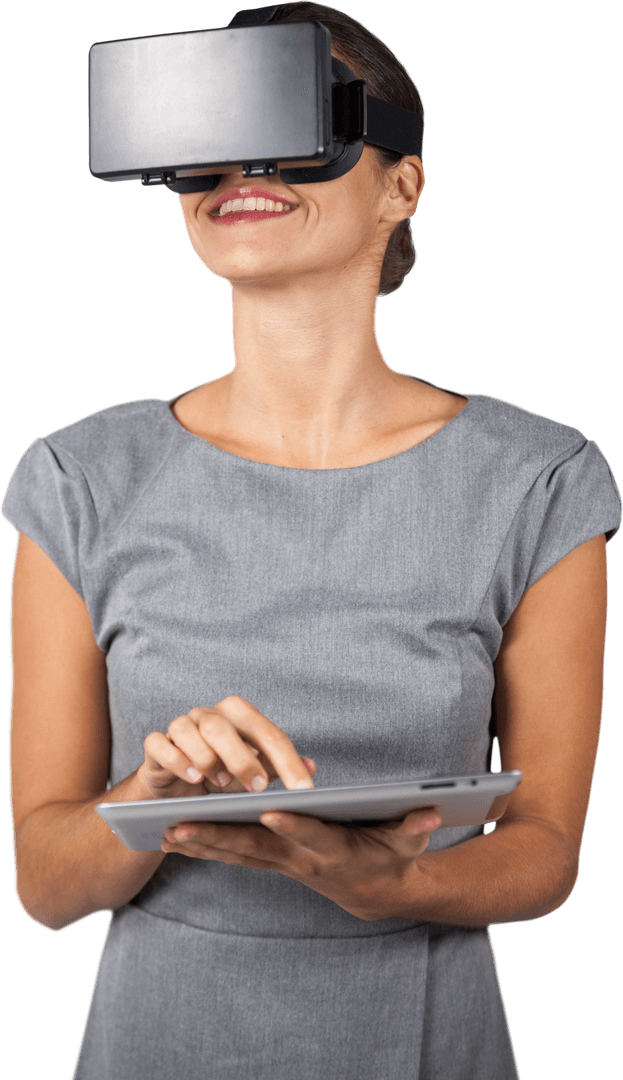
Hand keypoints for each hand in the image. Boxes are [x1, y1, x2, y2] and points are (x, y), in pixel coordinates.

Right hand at [138, 695, 315, 799]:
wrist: (179, 788)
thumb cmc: (222, 774)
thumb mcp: (253, 772)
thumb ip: (277, 767)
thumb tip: (312, 767)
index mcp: (239, 715)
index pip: (267, 733)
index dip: (287, 761)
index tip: (303, 789)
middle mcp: (208, 715)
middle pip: (222, 727)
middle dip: (242, 758)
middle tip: (257, 787)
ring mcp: (180, 726)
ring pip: (188, 731)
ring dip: (206, 759)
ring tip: (220, 783)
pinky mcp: (156, 744)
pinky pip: (159, 744)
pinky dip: (176, 760)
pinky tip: (192, 778)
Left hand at [160, 804, 441, 921]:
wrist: (377, 892)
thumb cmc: (393, 856)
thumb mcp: (409, 840)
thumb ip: (417, 825)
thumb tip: (432, 811)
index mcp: (334, 848)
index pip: (312, 835)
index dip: (294, 825)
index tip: (271, 810)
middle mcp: (301, 859)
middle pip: (255, 847)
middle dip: (216, 837)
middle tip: (179, 827)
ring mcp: (283, 863)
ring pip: (237, 853)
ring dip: (200, 844)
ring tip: (163, 832)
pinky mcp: (272, 862)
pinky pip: (234, 856)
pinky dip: (204, 848)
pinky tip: (174, 839)